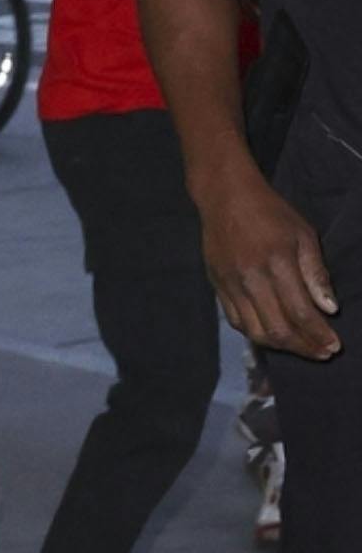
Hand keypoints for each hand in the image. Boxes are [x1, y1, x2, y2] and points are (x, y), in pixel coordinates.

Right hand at [196, 168, 339, 358]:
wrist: (226, 199)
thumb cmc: (271, 213)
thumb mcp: (303, 234)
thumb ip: (316, 273)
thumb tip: (329, 309)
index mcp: (277, 263)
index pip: (301, 312)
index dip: (319, 334)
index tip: (334, 346)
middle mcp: (252, 280)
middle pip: (278, 329)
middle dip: (304, 347)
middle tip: (322, 353)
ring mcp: (231, 287)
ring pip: (256, 332)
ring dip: (281, 346)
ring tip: (301, 347)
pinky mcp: (218, 289)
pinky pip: (238, 322)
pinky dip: (258, 334)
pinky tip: (274, 334)